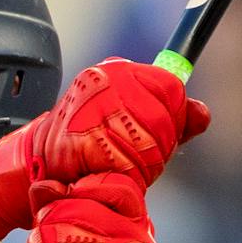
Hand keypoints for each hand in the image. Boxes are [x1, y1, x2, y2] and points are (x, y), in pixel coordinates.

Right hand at [0, 59, 208, 226]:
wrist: (40, 161)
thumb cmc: (93, 143)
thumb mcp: (138, 126)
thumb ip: (174, 120)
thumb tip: (201, 113)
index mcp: (118, 69)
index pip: (169, 85)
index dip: (171, 114)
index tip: (158, 131)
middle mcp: (104, 78)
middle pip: (163, 112)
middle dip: (159, 140)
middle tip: (137, 153)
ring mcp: (92, 105)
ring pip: (148, 136)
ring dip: (143, 158)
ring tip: (120, 162)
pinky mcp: (84, 135)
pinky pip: (126, 159)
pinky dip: (125, 172)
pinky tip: (108, 170)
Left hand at [14, 173, 157, 242]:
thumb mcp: (77, 236)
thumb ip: (59, 204)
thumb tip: (43, 183)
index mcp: (138, 224)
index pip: (117, 185)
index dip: (84, 188)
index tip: (65, 201)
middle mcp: (138, 242)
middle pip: (75, 207)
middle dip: (47, 223)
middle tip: (43, 241)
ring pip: (57, 235)